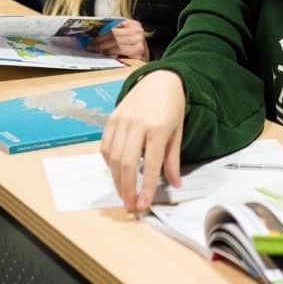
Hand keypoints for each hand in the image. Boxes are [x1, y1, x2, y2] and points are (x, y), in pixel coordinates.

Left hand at [89, 19, 148, 59]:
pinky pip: (120, 49)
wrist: (146, 60)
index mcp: (133, 24)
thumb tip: (96, 30)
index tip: (91, 37)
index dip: (101, 31)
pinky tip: (105, 53)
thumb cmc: (132, 47)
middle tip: (90, 46)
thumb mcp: (125, 36)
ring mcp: (139, 40)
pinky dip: (111, 51)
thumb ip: (114, 30)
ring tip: (95, 50)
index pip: (113, 26)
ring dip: (103, 46)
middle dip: (99, 40)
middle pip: (113, 34)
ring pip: (116, 42)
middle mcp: (138, 31)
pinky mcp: (139, 51)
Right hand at [100, 70, 185, 211]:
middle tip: (130, 204)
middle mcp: (137, 124)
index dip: (145, 188)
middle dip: (126, 188)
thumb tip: (176, 184)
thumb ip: (173, 160)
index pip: (149, 165)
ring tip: (123, 192)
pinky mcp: (111, 118)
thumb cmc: (172, 107)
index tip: (142, 205)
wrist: (160, 79)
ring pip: (113, 157)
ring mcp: (122, 120)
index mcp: (158, 128)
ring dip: (116, 179)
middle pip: (126, 163)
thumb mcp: (177, 132)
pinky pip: (105, 146)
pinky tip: (115, 171)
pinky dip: (108, 162)